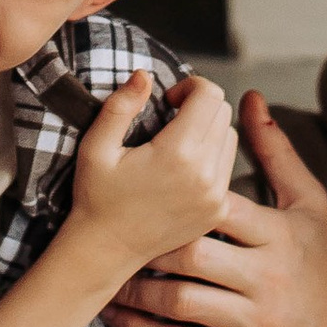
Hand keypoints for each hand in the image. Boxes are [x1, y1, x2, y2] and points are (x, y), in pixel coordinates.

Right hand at [69, 70, 238, 272]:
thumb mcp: (96, 147)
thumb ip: (121, 105)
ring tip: (178, 140)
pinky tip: (184, 166)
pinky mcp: (217, 211)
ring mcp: (215, 196)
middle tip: (171, 116)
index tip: (168, 99)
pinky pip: (228, 166)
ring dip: (209, 129)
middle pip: (222, 112)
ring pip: (230, 137)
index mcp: (178, 153)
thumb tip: (144, 75)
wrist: (106, 251)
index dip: (190, 85)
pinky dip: (212, 156)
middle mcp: (205, 174)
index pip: (210, 95)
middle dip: (199, 104)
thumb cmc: (97, 198)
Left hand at [105, 94, 326, 326]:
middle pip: (193, 256)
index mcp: (278, 235)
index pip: (221, 208)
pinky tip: (121, 317)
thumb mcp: (309, 204)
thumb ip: (276, 152)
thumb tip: (249, 98)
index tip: (149, 185)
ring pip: (180, 303)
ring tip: (113, 276)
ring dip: (138, 292)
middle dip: (151, 247)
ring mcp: (250, 321)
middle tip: (119, 236)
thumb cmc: (320, 261)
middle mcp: (264, 278)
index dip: (181, 196)